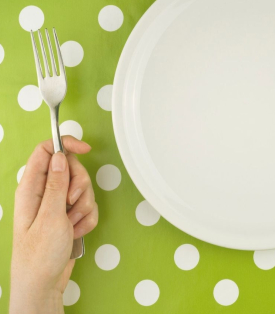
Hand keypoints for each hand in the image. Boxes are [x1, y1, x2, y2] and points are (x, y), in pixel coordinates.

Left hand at [10, 137, 98, 313]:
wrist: (44, 284)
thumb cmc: (38, 255)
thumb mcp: (49, 216)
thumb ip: (56, 184)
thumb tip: (60, 156)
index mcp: (31, 188)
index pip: (47, 151)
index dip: (66, 145)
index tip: (86, 149)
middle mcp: (44, 193)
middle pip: (71, 169)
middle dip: (80, 186)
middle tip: (72, 203)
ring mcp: (57, 205)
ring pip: (83, 189)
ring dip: (83, 207)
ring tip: (71, 225)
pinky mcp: (69, 216)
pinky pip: (88, 207)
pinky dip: (86, 220)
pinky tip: (75, 232)